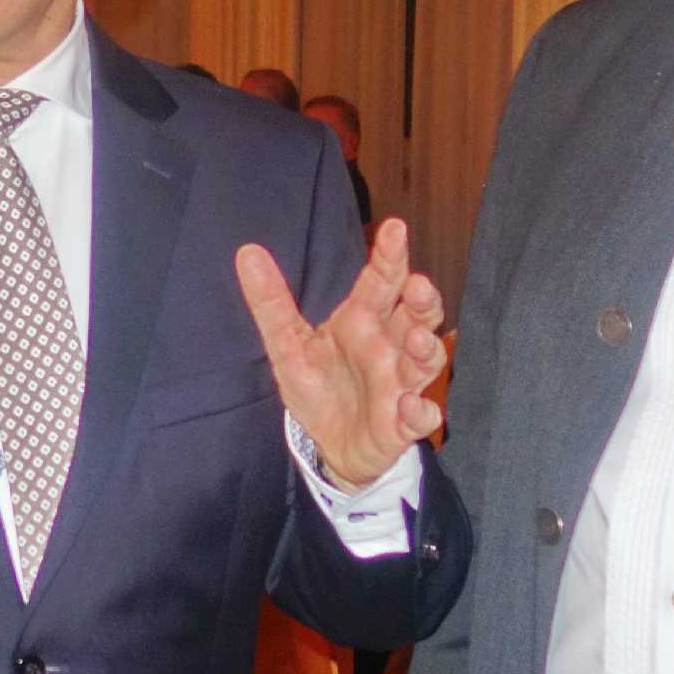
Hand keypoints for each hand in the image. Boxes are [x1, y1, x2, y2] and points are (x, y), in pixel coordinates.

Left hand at [237, 218, 447, 488]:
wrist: (328, 445)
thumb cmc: (317, 387)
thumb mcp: (286, 344)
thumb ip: (271, 302)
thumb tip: (247, 252)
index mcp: (362, 320)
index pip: (381, 282)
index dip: (389, 256)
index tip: (394, 229)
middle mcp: (389, 346)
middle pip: (417, 315)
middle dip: (422, 300)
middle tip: (417, 284)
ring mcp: (401, 383)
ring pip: (425, 360)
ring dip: (426, 348)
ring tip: (416, 338)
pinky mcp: (403, 422)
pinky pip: (421, 416)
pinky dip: (421, 411)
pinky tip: (412, 405)